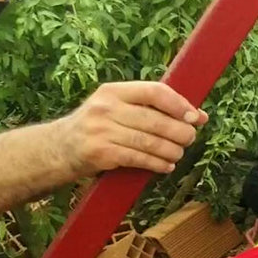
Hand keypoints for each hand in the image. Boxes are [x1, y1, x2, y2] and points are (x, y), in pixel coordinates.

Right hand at [54, 81, 208, 176]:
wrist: (58, 148)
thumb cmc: (98, 126)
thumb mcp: (118, 108)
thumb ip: (154, 109)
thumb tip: (199, 116)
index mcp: (114, 91)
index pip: (154, 91)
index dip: (179, 104)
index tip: (194, 116)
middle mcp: (106, 108)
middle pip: (155, 120)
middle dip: (179, 131)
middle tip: (189, 138)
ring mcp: (101, 130)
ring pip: (149, 142)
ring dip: (171, 151)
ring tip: (179, 154)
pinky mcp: (100, 153)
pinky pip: (138, 159)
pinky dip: (157, 164)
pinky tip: (166, 166)